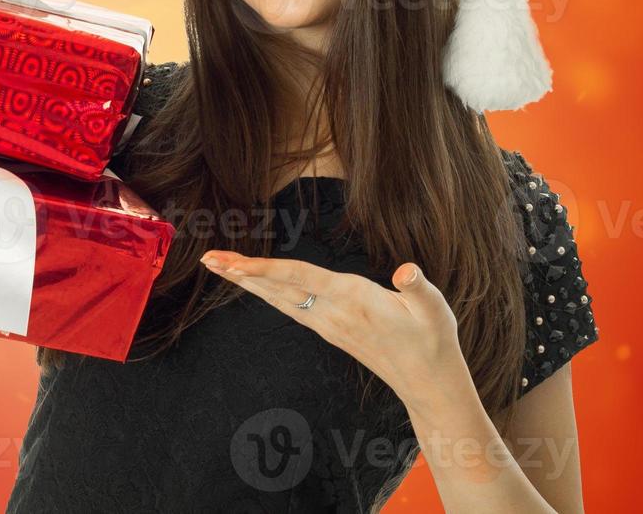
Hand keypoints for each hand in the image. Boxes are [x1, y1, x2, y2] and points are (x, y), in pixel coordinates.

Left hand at [199, 250, 470, 410]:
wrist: (428, 385)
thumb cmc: (434, 341)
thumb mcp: (435, 310)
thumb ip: (419, 287)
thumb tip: (407, 270)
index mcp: (353, 298)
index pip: (300, 277)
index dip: (266, 268)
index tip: (235, 263)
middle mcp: (332, 312)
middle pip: (278, 287)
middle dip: (242, 272)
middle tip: (207, 258)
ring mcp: (327, 324)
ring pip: (279, 297)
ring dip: (248, 281)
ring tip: (220, 266)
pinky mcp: (329, 330)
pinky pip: (289, 306)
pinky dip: (267, 291)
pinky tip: (255, 284)